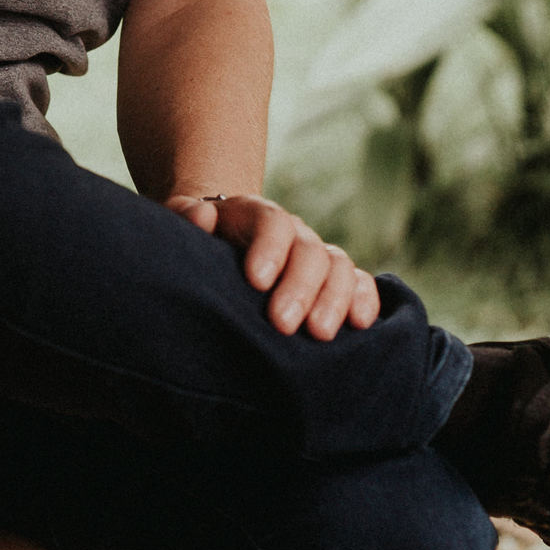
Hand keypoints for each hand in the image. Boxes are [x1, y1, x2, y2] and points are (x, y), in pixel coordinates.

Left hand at [166, 193, 379, 340]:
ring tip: (319, 334)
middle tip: (282, 323)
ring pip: (338, 267)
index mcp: (256, 214)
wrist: (222, 243)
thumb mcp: (184, 222)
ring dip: (334, 300)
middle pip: (309, 250)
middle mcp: (294, 233)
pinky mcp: (335, 282)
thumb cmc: (200, 240)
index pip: (272, 222)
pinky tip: (360, 324)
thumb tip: (202, 216)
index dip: (269, 249)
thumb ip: (187, 215)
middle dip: (299, 287)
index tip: (255, 281)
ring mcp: (317, 256)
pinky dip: (365, 300)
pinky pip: (360, 284)